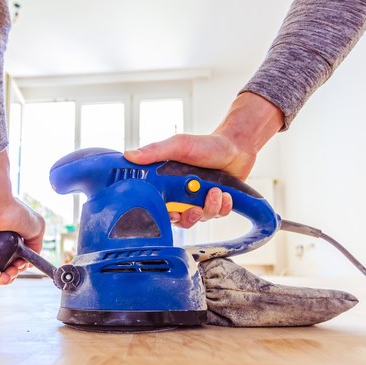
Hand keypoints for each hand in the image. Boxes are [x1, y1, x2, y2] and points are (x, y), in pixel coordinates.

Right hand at [124, 92, 282, 227]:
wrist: (235, 146)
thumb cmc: (206, 144)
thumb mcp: (179, 145)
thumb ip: (155, 151)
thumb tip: (129, 155)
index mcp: (168, 184)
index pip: (158, 207)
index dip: (163, 215)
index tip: (171, 212)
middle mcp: (182, 196)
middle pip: (179, 220)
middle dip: (189, 217)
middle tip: (195, 209)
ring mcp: (199, 201)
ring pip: (200, 219)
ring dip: (209, 207)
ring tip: (216, 191)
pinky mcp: (216, 204)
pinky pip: (217, 215)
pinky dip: (222, 206)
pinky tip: (225, 194)